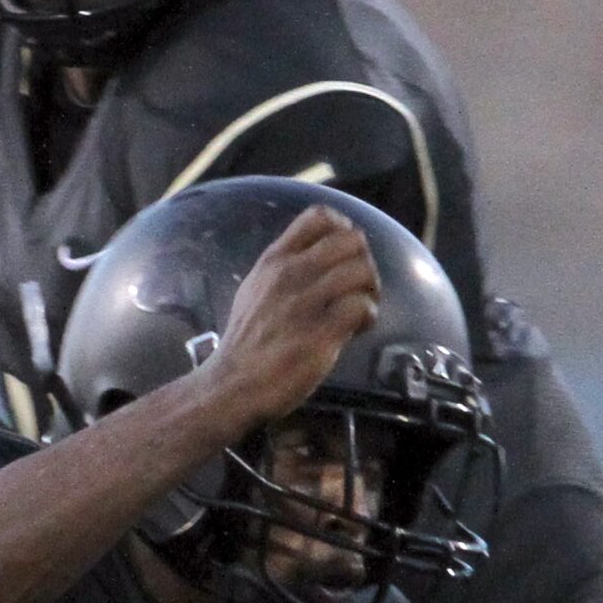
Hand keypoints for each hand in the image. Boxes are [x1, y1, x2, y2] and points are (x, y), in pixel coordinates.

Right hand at [205, 207, 378, 432]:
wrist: (232, 384)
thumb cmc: (247, 341)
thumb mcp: (254, 290)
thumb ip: (282, 270)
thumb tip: (315, 259)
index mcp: (274, 261)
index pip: (319, 217)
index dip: (343, 230)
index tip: (344, 255)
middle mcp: (289, 274)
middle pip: (351, 240)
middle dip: (363, 262)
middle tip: (358, 287)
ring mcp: (304, 303)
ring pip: (361, 270)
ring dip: (370, 289)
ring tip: (359, 309)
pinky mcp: (320, 333)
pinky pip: (361, 306)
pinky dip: (368, 315)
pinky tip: (357, 328)